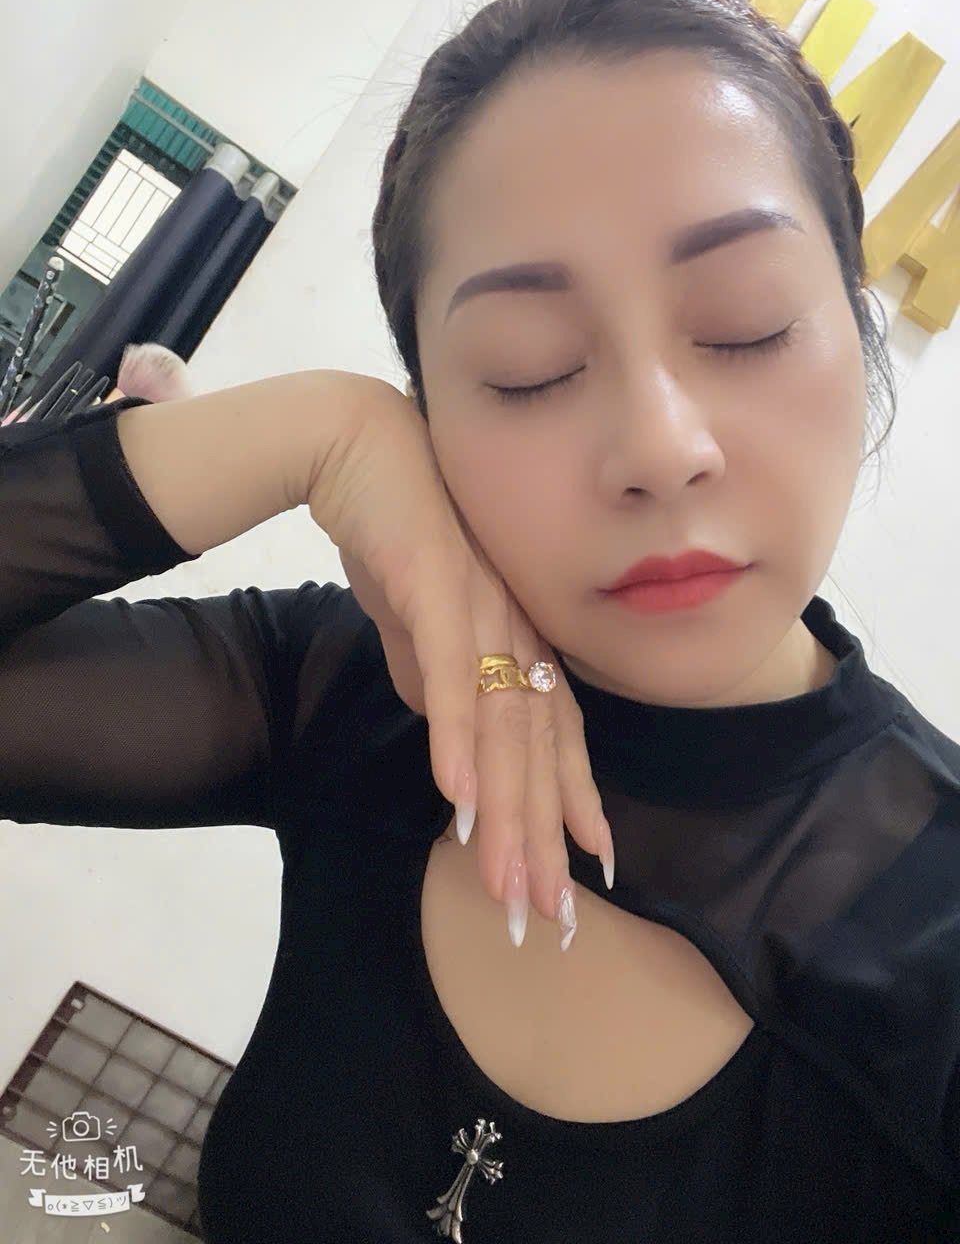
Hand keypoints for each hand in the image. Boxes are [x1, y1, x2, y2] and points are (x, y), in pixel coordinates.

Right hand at [308, 372, 613, 949]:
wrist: (360, 447)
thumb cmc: (397, 532)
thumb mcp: (420, 624)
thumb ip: (439, 679)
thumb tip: (448, 736)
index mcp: (519, 639)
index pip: (555, 735)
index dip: (572, 803)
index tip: (586, 870)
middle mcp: (516, 630)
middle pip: (538, 749)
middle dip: (542, 838)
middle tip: (549, 919)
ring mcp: (484, 609)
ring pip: (503, 727)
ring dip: (505, 813)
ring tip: (505, 888)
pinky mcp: (438, 586)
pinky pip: (452, 675)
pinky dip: (457, 739)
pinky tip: (458, 801)